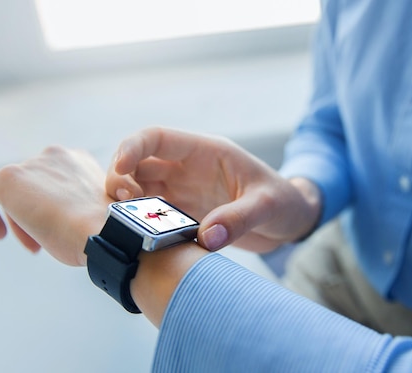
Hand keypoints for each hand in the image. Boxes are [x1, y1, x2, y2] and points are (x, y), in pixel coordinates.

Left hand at [0, 146, 112, 265]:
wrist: (103, 230)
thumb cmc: (102, 229)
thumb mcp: (92, 209)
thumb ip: (76, 204)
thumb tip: (62, 218)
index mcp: (79, 160)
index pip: (53, 180)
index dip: (50, 206)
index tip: (55, 227)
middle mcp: (55, 155)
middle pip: (31, 186)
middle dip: (35, 215)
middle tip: (43, 243)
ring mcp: (31, 165)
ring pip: (12, 193)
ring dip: (20, 220)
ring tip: (35, 245)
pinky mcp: (8, 178)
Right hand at [106, 127, 320, 252]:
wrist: (291, 221)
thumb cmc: (284, 202)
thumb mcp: (268, 205)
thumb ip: (238, 218)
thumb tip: (205, 238)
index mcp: (205, 152)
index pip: (157, 137)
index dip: (132, 147)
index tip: (120, 168)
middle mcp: (187, 168)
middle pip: (138, 164)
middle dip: (121, 179)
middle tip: (124, 206)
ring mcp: (183, 192)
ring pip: (140, 189)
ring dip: (127, 204)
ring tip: (129, 225)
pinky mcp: (184, 215)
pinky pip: (152, 215)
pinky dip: (141, 223)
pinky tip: (141, 238)